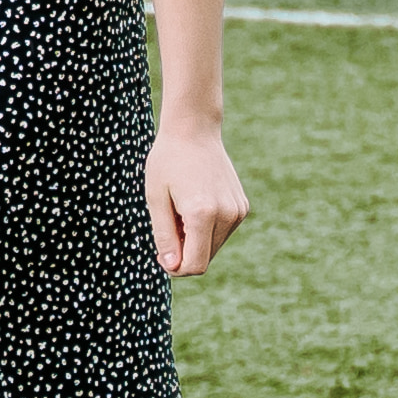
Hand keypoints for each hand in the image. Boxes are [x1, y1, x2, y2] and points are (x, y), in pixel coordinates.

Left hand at [147, 119, 247, 278]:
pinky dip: (207, 228)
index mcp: (202, 214)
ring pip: (214, 248)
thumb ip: (164, 236)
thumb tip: (173, 266)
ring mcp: (238, 211)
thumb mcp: (156, 198)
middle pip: (205, 258)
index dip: (176, 267)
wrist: (194, 129)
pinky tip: (197, 202)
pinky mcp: (242, 207)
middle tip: (170, 221)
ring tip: (183, 210)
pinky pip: (222, 233)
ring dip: (196, 239)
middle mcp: (226, 215)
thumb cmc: (168, 161)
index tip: (162, 253)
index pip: (195, 265)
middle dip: (185, 251)